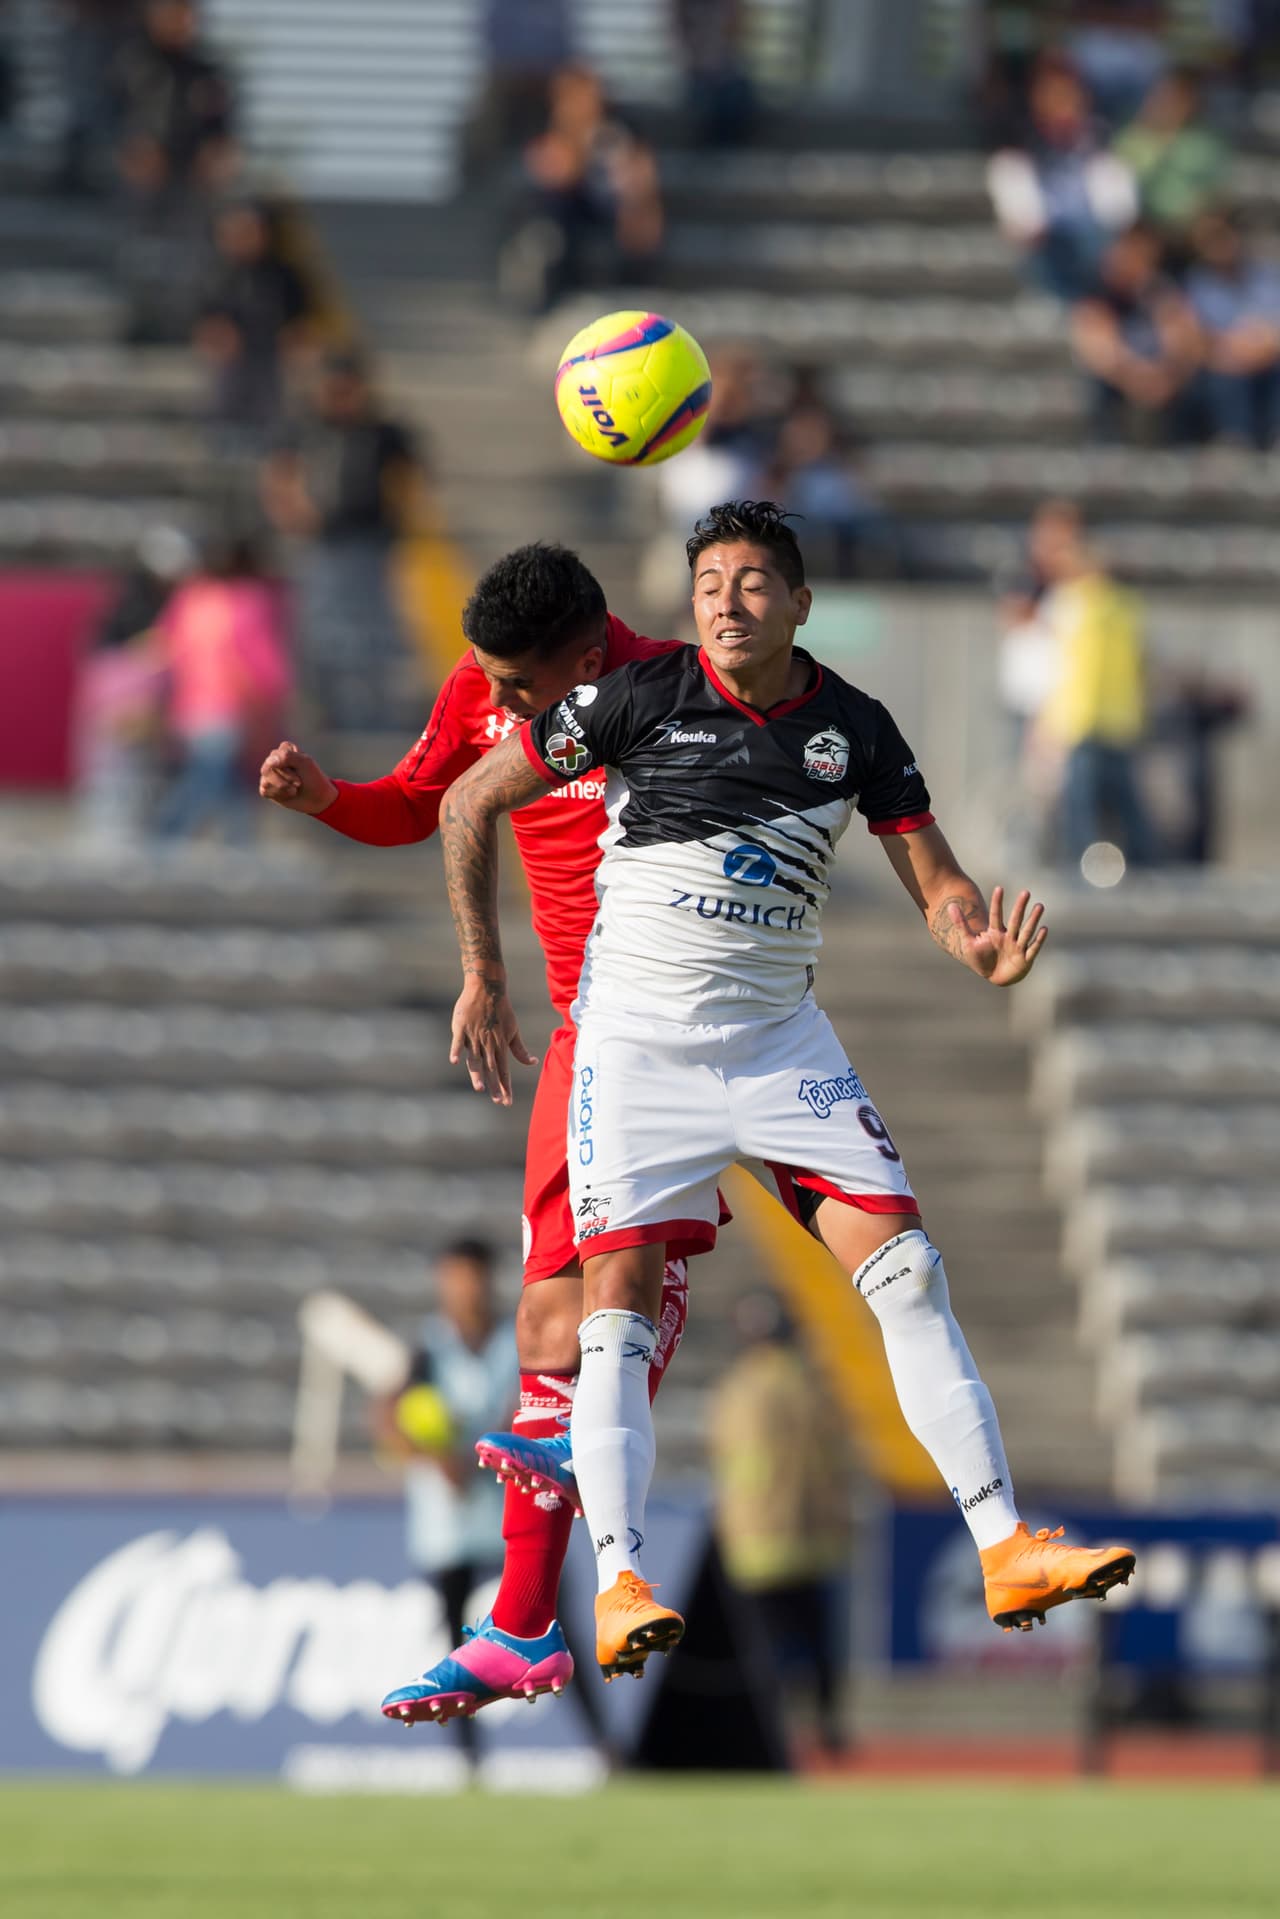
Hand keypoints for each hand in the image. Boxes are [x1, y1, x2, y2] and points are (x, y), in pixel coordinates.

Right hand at [258, 741, 337, 813]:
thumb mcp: (305, 763)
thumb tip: (269, 761)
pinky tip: (288, 794)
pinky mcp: (267, 788)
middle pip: (268, 768)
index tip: (302, 771)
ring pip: (265, 780)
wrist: (318, 799)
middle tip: (299, 783)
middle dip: (287, 778)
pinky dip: (279, 795)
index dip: (289, 768)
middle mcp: (274, 760)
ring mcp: (269, 774)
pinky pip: (265, 791)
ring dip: (283, 788)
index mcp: (284, 749)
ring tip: (294, 789)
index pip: (276, 756)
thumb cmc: (313, 778)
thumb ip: (287, 756)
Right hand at [450, 974, 537, 1104]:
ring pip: (476, 1059)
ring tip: (480, 1089)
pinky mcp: (461, 1028)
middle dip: (495, 1086)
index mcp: (500, 1045)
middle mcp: (488, 1044)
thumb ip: (519, 1049)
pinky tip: (455, 1061)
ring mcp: (474, 1036)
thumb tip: (532, 1062)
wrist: (488, 988)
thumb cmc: (501, 1011)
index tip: (507, 1102)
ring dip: (478, 1074)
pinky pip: (459, 1041)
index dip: (506, 1087)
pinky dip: (457, 1050)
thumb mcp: (514, 1030)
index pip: (504, 1071)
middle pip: (491, 1069)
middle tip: (499, 1101)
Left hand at [946, 886, 1046, 986]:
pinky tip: (1044, 929)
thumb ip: (961, 924)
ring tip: (1039, 906)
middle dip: (1019, 907)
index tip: (999, 888)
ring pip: (1026, 931)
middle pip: (1014, 920)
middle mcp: (1008, 936)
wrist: (993, 976)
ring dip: (1033, 920)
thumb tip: (950, 905)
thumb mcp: (968, 942)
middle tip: (1025, 892)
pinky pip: (1033, 948)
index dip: (997, 903)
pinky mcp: (1025, 959)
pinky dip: (1038, 940)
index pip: (996, 915)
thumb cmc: (980, 959)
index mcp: (995, 932)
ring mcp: (1017, 947)